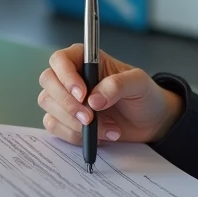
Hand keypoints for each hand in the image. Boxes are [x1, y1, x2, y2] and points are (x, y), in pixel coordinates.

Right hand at [38, 44, 183, 144]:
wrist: (149, 122)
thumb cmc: (143, 95)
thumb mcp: (138, 83)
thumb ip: (118, 85)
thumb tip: (94, 99)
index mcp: (86, 60)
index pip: (60, 59)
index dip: (66, 76)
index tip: (82, 95)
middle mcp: (71, 77)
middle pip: (48, 82)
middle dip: (67, 104)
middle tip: (90, 118)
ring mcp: (66, 99)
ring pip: (49, 106)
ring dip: (74, 122)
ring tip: (108, 128)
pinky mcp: (65, 120)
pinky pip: (54, 126)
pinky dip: (74, 135)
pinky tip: (98, 136)